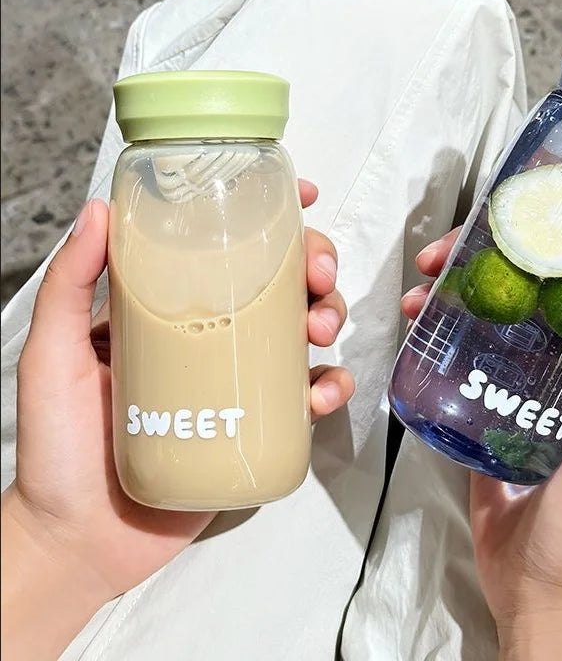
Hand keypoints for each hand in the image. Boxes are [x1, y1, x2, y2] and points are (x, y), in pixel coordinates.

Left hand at [1, 181, 353, 659]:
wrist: (81, 539)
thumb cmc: (58, 445)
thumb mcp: (53, 354)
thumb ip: (69, 285)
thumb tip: (99, 209)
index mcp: (171, 309)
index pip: (225, 249)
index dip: (270, 218)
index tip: (298, 199)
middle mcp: (213, 336)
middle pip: (279, 282)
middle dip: (314, 265)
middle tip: (318, 275)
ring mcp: (239, 380)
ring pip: (303, 331)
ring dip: (329, 317)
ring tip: (320, 330)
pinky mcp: (258, 425)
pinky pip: (307, 398)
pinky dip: (330, 387)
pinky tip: (324, 393)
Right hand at [403, 229, 561, 660]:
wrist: (543, 590)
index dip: (552, 245)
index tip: (507, 225)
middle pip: (530, 295)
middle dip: (483, 265)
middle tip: (436, 258)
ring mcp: (528, 389)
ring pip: (493, 322)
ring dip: (454, 299)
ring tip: (416, 295)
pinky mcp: (492, 411)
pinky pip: (469, 363)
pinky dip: (443, 339)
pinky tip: (418, 329)